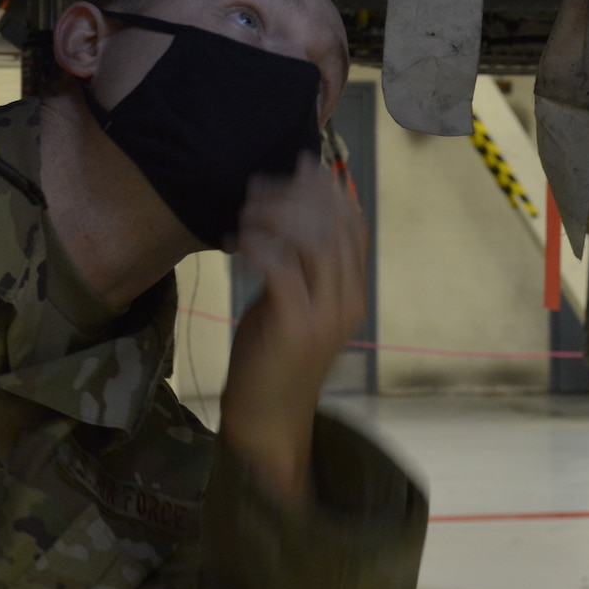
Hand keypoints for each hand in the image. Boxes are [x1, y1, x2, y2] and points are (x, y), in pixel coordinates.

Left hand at [221, 158, 367, 506]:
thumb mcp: (290, 308)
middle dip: (301, 195)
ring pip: (312, 241)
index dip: (331, 192)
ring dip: (276, 215)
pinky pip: (280, 266)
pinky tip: (235, 240)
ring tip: (247, 208)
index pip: (353, 229)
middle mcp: (346, 302)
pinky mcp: (294, 325)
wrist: (267, 422)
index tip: (306, 166)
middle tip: (266, 179)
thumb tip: (279, 222)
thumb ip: (295, 269)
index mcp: (352, 296)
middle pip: (335, 227)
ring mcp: (324, 315)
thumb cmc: (272, 364)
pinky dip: (257, 244)